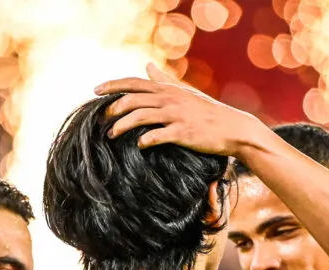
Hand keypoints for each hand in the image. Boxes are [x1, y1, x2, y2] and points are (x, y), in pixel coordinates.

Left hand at [95, 63, 264, 155]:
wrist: (233, 128)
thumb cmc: (207, 112)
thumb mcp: (183, 91)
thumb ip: (163, 80)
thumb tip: (147, 65)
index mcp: (167, 89)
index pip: (134, 83)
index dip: (113, 85)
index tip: (95, 91)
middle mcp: (169, 99)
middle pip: (132, 99)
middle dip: (112, 108)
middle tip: (101, 119)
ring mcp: (176, 115)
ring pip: (141, 116)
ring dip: (122, 126)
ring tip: (111, 135)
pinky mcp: (183, 132)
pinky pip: (158, 135)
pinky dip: (144, 140)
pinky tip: (138, 145)